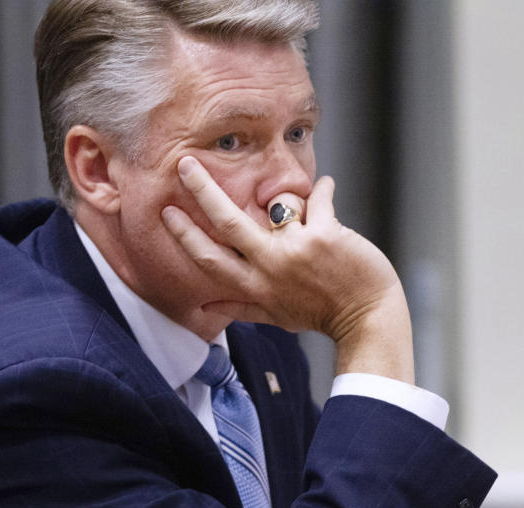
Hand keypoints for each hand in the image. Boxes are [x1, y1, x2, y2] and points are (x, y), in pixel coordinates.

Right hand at [162, 156, 413, 381]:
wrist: (367, 317)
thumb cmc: (320, 314)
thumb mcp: (275, 316)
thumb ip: (239, 307)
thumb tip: (204, 307)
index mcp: (255, 286)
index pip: (209, 258)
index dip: (185, 234)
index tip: (167, 212)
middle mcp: (270, 267)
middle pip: (227, 222)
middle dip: (203, 190)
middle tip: (185, 163)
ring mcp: (297, 249)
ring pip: (279, 204)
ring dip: (291, 198)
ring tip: (306, 210)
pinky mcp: (325, 235)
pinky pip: (318, 197)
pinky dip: (323, 189)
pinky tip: (325, 186)